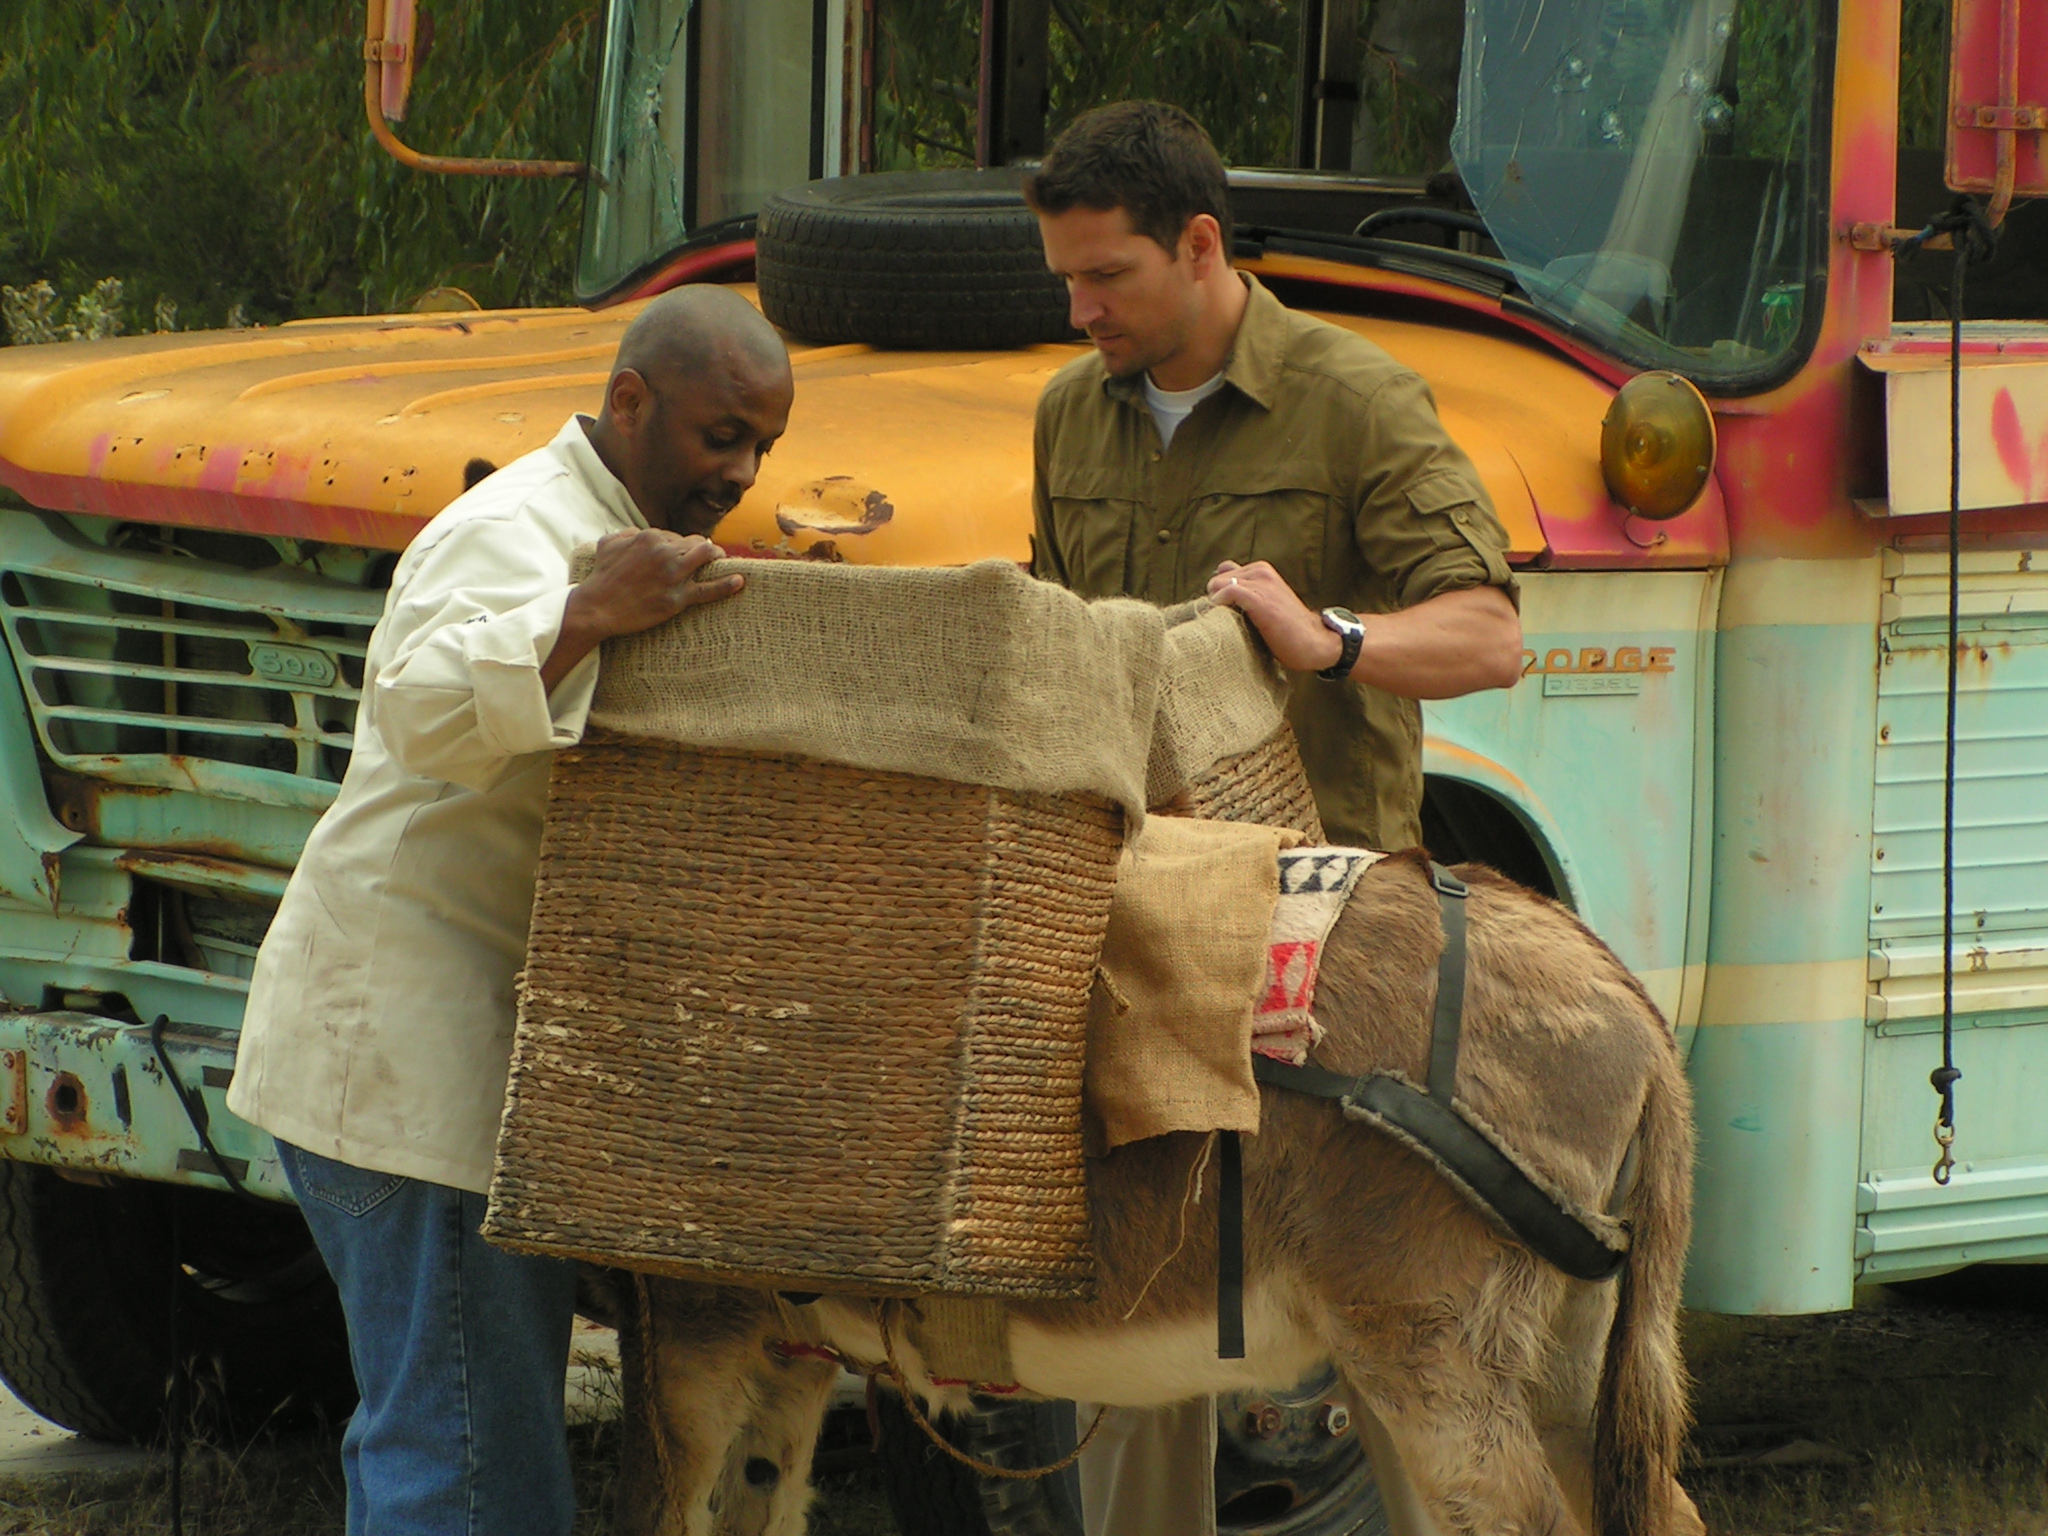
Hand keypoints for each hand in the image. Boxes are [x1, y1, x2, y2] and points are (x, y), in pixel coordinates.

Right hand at [542, 530, 742, 689]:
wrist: (597, 607)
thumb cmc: (601, 576)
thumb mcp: (608, 544)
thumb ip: (626, 533)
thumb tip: (638, 532)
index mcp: (649, 536)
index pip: (676, 535)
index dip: (680, 545)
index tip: (682, 553)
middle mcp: (664, 551)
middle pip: (696, 542)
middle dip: (702, 548)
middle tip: (707, 556)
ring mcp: (673, 575)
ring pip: (706, 556)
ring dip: (716, 556)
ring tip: (721, 560)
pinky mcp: (677, 598)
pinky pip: (708, 589)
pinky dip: (726, 584)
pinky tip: (739, 581)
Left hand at [1207, 561, 1343, 673]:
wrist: (1314, 642)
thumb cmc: (1288, 629)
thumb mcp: (1266, 602)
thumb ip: (1246, 593)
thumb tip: (1215, 594)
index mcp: (1262, 570)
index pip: (1224, 571)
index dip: (1219, 591)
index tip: (1223, 611)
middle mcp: (1261, 571)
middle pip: (1218, 578)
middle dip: (1216, 598)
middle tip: (1225, 620)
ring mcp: (1262, 583)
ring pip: (1219, 583)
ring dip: (1216, 603)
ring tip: (1226, 622)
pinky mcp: (1260, 599)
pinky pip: (1228, 591)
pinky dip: (1220, 603)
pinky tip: (1224, 619)